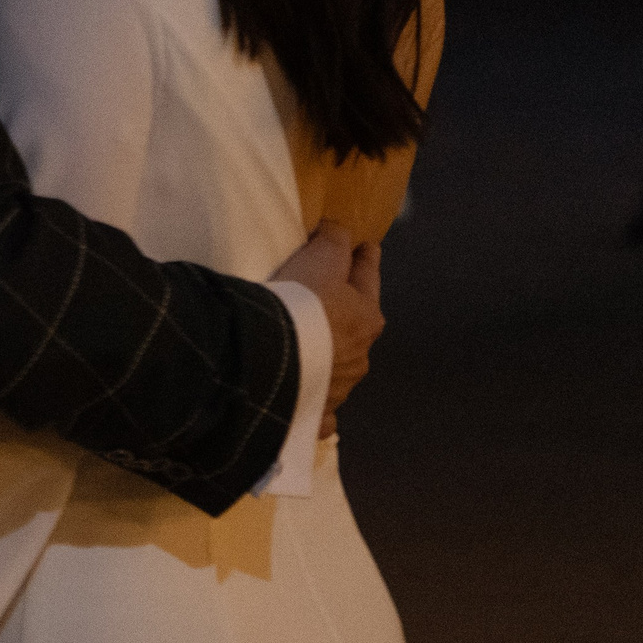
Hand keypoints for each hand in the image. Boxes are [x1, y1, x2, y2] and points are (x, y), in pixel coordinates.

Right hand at [273, 220, 383, 437]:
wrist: (274, 356)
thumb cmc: (302, 302)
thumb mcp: (321, 258)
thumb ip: (333, 241)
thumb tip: (340, 230)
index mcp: (367, 317)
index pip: (368, 279)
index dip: (366, 259)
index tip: (368, 246)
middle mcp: (360, 355)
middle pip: (357, 327)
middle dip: (350, 313)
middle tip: (334, 300)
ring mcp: (340, 387)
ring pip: (340, 367)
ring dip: (332, 357)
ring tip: (311, 350)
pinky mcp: (315, 412)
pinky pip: (318, 409)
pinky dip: (315, 404)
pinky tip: (307, 402)